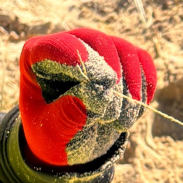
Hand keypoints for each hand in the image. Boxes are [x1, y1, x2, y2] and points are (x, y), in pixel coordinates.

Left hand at [19, 28, 155, 165]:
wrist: (70, 141)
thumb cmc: (52, 133)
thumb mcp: (52, 131)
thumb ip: (69, 113)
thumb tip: (97, 94)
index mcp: (37, 55)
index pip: (61, 45)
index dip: (82, 61)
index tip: (104, 86)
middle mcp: (68, 43)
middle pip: (97, 41)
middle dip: (111, 78)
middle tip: (112, 116)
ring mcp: (97, 47)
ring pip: (123, 49)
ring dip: (130, 87)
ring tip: (121, 123)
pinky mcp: (122, 57)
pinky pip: (142, 59)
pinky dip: (145, 84)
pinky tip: (137, 110)